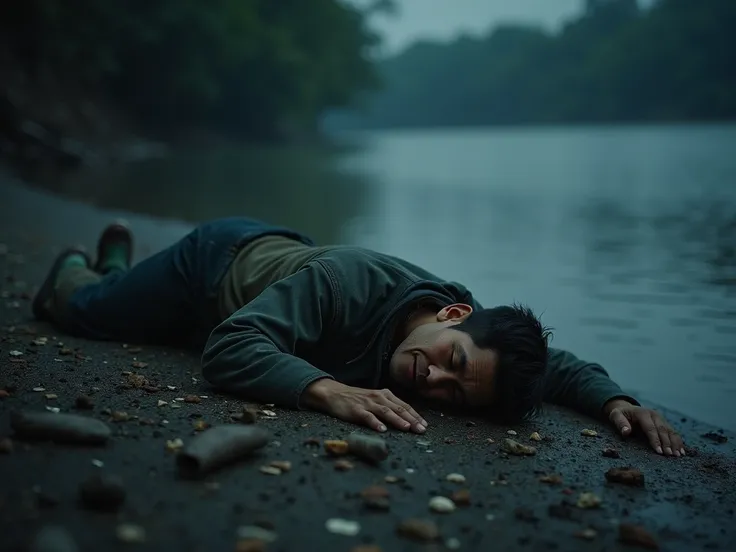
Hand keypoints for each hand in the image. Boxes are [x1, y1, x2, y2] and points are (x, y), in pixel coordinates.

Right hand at [303, 379, 427, 433]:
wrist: (334, 393)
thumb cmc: (357, 399)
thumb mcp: (375, 400)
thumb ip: (388, 407)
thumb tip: (406, 420)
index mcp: (385, 395)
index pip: (404, 405)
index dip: (415, 415)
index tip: (425, 425)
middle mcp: (379, 397)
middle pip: (398, 409)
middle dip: (412, 420)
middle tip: (421, 430)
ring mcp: (367, 403)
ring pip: (386, 412)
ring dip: (397, 420)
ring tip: (407, 428)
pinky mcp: (356, 410)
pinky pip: (367, 417)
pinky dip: (375, 423)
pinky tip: (382, 429)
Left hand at [603, 399, 684, 456]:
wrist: (627, 408)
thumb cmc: (620, 414)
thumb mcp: (615, 416)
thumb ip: (620, 423)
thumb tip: (626, 432)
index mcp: (642, 413)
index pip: (650, 428)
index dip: (655, 440)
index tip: (659, 451)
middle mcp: (654, 414)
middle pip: (663, 430)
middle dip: (667, 443)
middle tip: (670, 455)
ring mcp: (661, 418)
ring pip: (671, 431)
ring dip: (676, 443)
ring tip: (678, 455)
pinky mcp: (665, 423)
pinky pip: (673, 432)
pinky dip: (678, 441)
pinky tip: (681, 450)